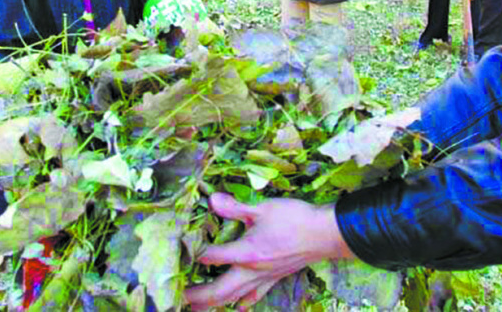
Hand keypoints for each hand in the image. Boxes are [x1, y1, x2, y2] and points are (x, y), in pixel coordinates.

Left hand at [185, 193, 352, 309]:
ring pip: (234, 298)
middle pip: (219, 291)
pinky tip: (238, 309)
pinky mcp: (274, 279)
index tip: (179, 252)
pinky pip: (255, 296)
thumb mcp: (262, 208)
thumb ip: (235, 207)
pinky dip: (242, 304)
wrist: (324, 234)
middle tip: (178, 299)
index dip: (194, 254)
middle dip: (197, 296)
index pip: (212, 257)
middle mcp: (253, 271)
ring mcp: (264, 278)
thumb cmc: (294, 219)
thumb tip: (211, 200)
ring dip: (214, 304)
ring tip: (196, 307)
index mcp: (247, 253)